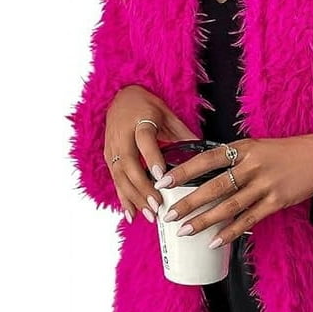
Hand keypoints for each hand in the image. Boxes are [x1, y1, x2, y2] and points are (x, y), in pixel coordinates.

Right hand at [105, 85, 199, 223]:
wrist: (121, 96)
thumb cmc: (148, 106)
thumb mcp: (168, 114)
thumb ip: (183, 134)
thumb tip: (205, 154)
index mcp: (140, 120)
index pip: (145, 140)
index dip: (152, 158)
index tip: (161, 177)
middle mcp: (121, 135)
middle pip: (129, 163)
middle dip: (142, 187)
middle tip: (158, 205)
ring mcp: (112, 147)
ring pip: (120, 176)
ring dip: (134, 197)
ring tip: (149, 215)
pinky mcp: (107, 157)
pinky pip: (115, 180)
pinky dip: (123, 199)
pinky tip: (132, 215)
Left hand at [153, 134, 312, 248]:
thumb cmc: (287, 152)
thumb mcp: (258, 147)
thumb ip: (234, 158)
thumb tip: (204, 175)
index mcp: (245, 148)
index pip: (207, 159)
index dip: (184, 170)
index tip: (163, 181)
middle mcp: (253, 165)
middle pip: (214, 186)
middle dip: (189, 202)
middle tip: (168, 214)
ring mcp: (265, 185)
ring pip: (228, 206)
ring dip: (204, 220)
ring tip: (185, 230)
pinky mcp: (277, 202)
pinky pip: (249, 219)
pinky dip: (231, 231)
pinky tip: (216, 241)